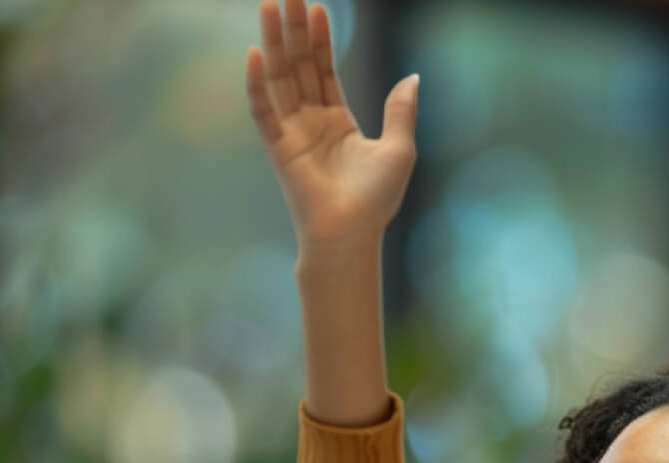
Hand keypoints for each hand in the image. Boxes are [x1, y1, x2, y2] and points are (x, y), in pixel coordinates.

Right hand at [246, 0, 418, 248]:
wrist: (353, 235)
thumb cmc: (376, 201)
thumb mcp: (399, 149)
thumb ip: (401, 111)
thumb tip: (412, 78)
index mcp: (337, 121)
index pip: (324, 70)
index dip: (320, 39)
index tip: (317, 7)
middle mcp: (311, 122)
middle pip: (299, 66)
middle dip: (294, 30)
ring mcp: (292, 133)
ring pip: (280, 78)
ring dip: (275, 44)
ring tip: (269, 7)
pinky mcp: (278, 148)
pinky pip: (264, 110)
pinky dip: (257, 83)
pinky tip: (255, 53)